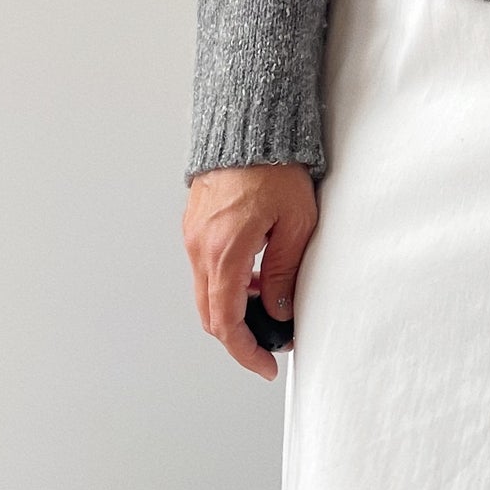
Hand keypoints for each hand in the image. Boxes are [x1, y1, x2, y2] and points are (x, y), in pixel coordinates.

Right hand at [183, 164, 317, 381]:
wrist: (248, 124)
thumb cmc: (275, 167)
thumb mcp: (296, 224)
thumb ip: (283, 273)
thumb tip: (278, 312)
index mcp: (224, 253)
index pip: (226, 322)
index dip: (245, 352)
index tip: (265, 365)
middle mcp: (200, 248)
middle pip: (210, 314)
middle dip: (239, 336)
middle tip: (270, 342)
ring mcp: (193, 236)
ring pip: (207, 292)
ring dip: (234, 307)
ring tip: (271, 303)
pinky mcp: (195, 225)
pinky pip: (206, 268)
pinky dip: (227, 283)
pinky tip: (255, 274)